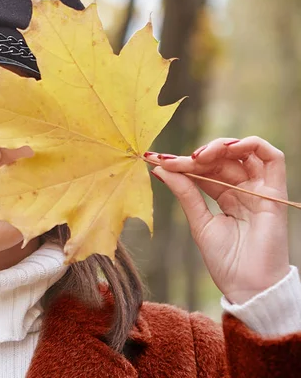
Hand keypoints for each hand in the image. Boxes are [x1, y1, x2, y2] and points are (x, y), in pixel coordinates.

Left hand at [147, 136, 289, 304]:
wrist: (248, 286)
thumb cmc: (226, 261)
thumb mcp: (199, 222)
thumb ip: (185, 193)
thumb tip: (160, 169)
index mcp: (227, 197)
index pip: (204, 170)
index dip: (181, 162)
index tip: (155, 160)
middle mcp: (245, 190)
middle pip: (221, 159)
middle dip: (195, 155)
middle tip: (173, 161)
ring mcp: (260, 190)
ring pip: (244, 153)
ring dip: (220, 146)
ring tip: (198, 156)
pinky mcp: (275, 193)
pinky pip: (272, 158)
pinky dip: (251, 145)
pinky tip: (228, 148)